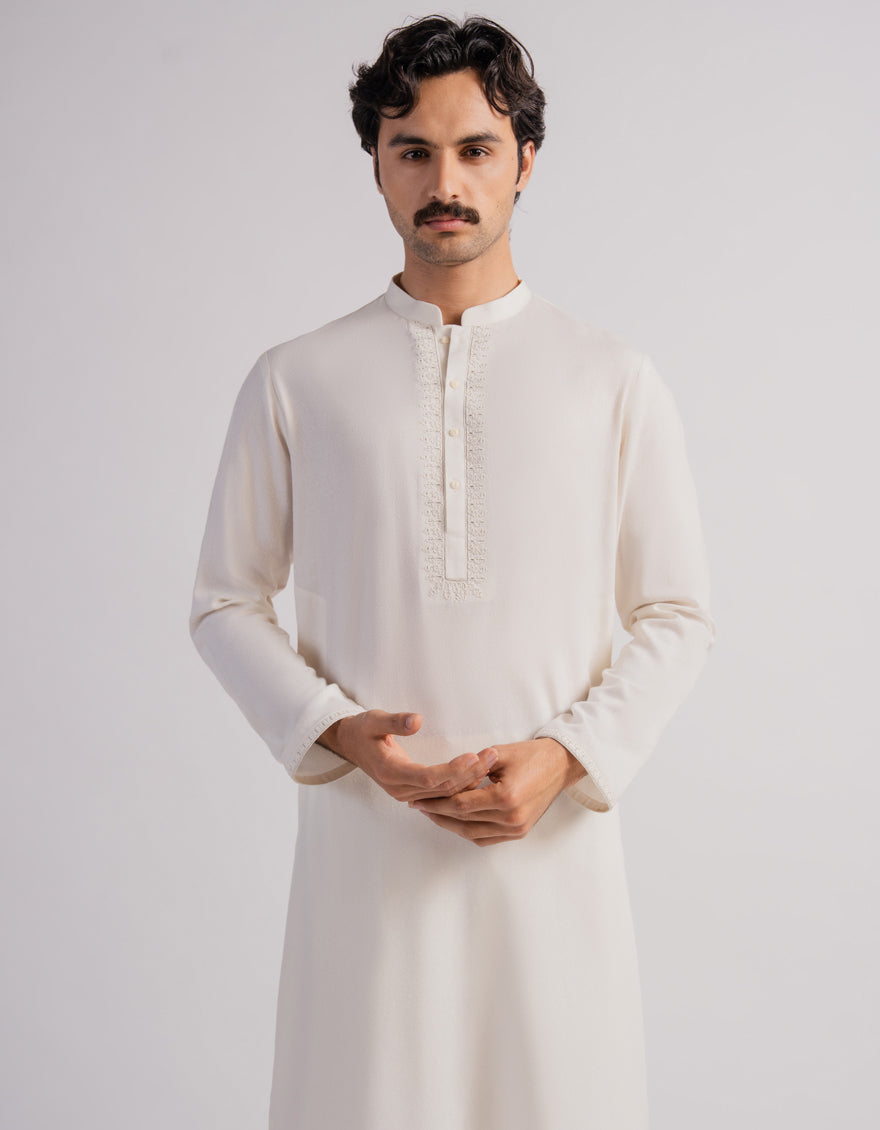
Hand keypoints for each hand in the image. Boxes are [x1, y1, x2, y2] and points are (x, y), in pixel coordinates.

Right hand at [319, 711, 499, 802]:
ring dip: (469, 779)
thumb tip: (416, 721)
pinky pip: (441, 794)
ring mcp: (406, 794)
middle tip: (492, 755)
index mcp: (390, 771)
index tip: (474, 756)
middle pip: (442, 788)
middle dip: (469, 773)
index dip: (453, 769)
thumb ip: (394, 721)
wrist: (350, 745)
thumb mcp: (374, 719)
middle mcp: (399, 789)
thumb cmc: (363, 730)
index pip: (428, 777)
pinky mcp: (413, 793)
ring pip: (444, 794)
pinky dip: (461, 785)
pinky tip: (479, 773)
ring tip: (491, 761)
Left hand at [409, 738, 586, 845]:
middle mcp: (511, 818)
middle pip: (463, 821)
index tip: (418, 798)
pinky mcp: (519, 832)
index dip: (435, 802)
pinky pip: (486, 838)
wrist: (560, 765)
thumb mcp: (499, 754)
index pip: (460, 804)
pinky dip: (467, 832)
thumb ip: (471, 769)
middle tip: (418, 806)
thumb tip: (443, 779)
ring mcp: (516, 828)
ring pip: (472, 833)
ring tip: (432, 814)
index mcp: (505, 797)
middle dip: (437, 813)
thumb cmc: (530, 755)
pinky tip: (453, 822)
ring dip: (450, 825)